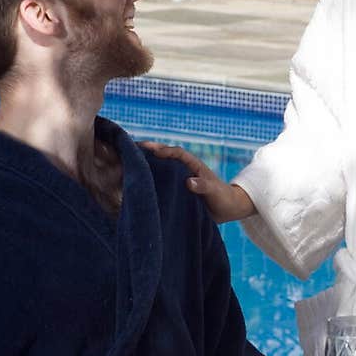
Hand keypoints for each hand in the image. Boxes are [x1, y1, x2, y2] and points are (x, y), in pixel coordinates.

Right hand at [139, 142, 254, 222]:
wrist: (228, 209)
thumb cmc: (222, 197)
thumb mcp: (214, 191)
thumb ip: (203, 186)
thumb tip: (188, 182)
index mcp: (193, 165)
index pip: (177, 153)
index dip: (165, 150)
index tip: (152, 151)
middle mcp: (184, 169)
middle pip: (165, 156)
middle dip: (150, 150)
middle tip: (131, 147)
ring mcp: (179, 179)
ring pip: (161, 167)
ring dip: (147, 163)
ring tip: (128, 161)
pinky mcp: (177, 190)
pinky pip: (162, 182)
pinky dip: (150, 180)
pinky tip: (137, 182)